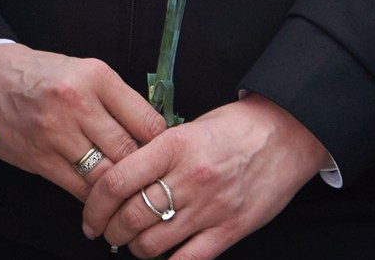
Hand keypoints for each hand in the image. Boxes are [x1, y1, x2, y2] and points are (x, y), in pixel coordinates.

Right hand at [0, 42, 167, 201]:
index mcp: (95, 77)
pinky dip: (96, 198)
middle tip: (152, 182)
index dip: (162, 146)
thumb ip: (115, 101)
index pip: (148, 122)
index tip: (165, 156)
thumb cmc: (39, 74)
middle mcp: (76, 103)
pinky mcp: (39, 157)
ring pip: (106, 175)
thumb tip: (151, 138)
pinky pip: (80, 188)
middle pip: (129, 152)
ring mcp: (56, 132)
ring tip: (130, 195)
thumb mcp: (82, 72)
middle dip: (143, 172)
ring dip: (120, 190)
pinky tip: (102, 199)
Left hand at [84, 94, 326, 256]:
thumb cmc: (232, 128)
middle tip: (106, 232)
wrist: (285, 135)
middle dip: (111, 231)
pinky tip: (161, 258)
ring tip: (132, 244)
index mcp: (172, 146)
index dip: (94, 205)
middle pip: (131, 216)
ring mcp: (211, 207)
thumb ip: (154, 152)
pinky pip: (190, 259)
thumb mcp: (186, 128)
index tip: (89, 216)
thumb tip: (119, 177)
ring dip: (135, 248)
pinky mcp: (232, 229)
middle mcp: (189, 178)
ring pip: (154, 242)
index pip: (117, 180)